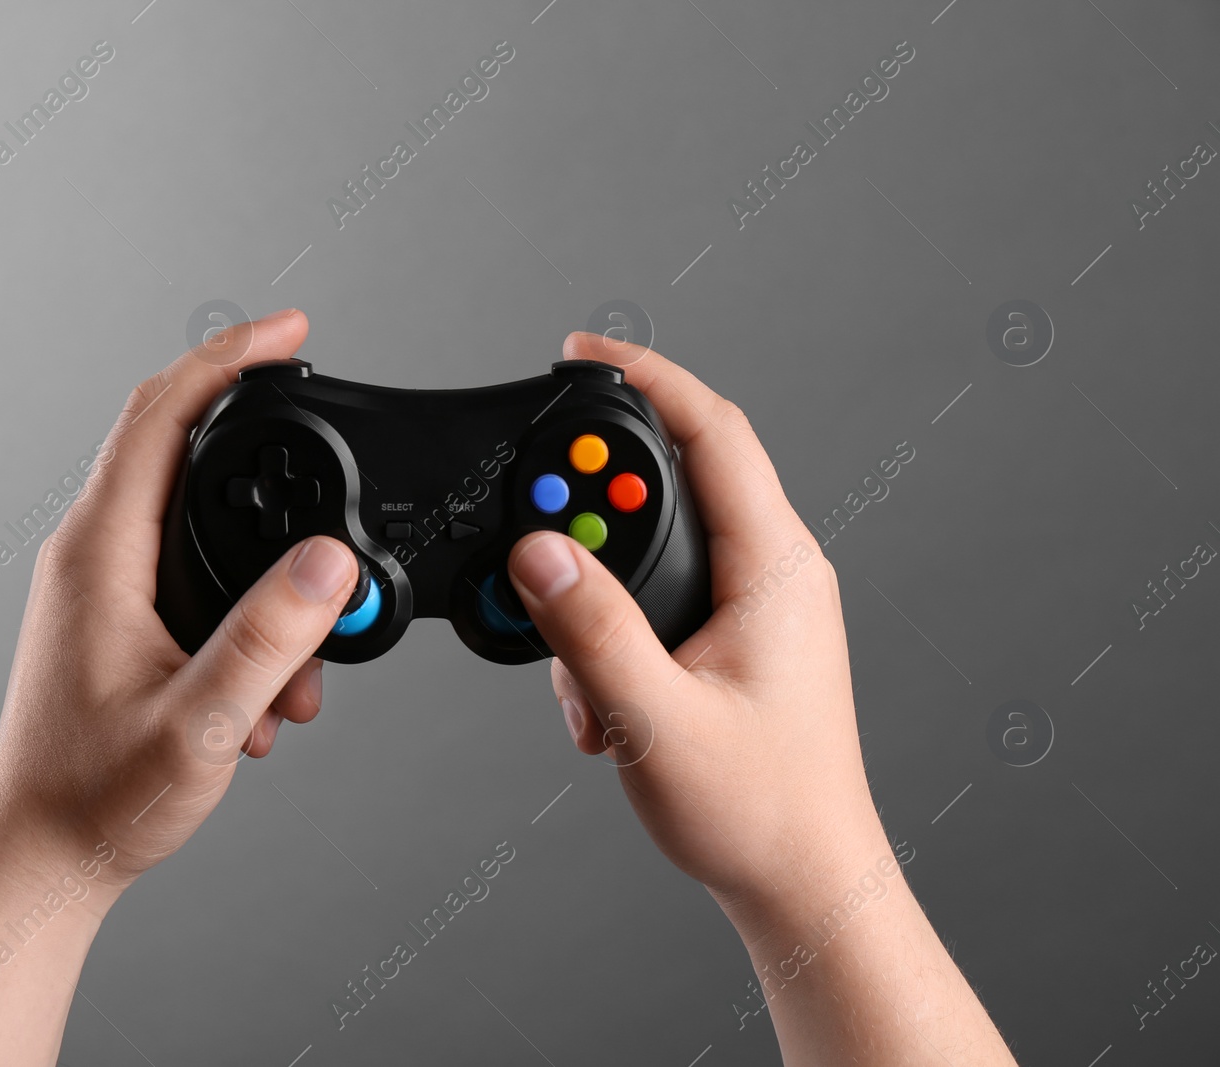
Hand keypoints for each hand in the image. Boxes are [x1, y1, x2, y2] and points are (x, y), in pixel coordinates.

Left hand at [0, 308, 358, 895]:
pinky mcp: (119, 624)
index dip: (229, 359)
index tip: (290, 333)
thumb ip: (271, 635)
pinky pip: (196, 585)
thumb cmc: (96, 800)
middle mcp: (93, 556)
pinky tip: (271, 698)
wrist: (43, 863)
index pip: (161, 413)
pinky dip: (248, 622)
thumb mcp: (202, 719)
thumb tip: (330, 558)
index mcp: (100, 553)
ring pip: (201, 534)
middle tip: (327, 446)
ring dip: (268, 581)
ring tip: (304, 673)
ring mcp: (103, 589)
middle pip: (184, 453)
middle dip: (269, 462)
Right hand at [507, 331, 881, 915]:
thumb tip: (538, 555)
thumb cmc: (761, 811)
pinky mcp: (736, 638)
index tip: (581, 352)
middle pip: (675, 483)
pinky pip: (660, 598)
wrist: (805, 883)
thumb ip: (592, 631)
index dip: (647, 379)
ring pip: (657, 550)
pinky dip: (614, 635)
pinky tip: (602, 704)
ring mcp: (759, 606)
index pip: (714, 434)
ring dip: (598, 599)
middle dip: (594, 515)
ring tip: (583, 685)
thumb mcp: (657, 721)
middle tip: (540, 544)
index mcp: (777, 569)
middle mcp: (776, 573)